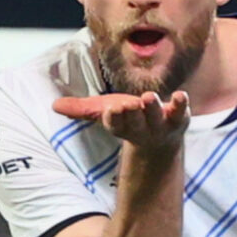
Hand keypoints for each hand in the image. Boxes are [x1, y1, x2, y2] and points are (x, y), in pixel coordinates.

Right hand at [51, 87, 190, 170]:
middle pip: (134, 122)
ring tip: (147, 97)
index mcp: (120, 127)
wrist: (159, 141)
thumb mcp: (104, 112)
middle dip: (131, 113)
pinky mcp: (178, 118)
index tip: (111, 110)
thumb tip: (54, 105)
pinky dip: (181, 105)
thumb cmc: (128, 120)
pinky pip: (180, 112)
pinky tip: (182, 95)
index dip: (114, 118)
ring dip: (152, 108)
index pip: (115, 124)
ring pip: (155, 117)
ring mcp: (160, 124)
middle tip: (128, 104)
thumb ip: (81, 109)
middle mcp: (140, 128)